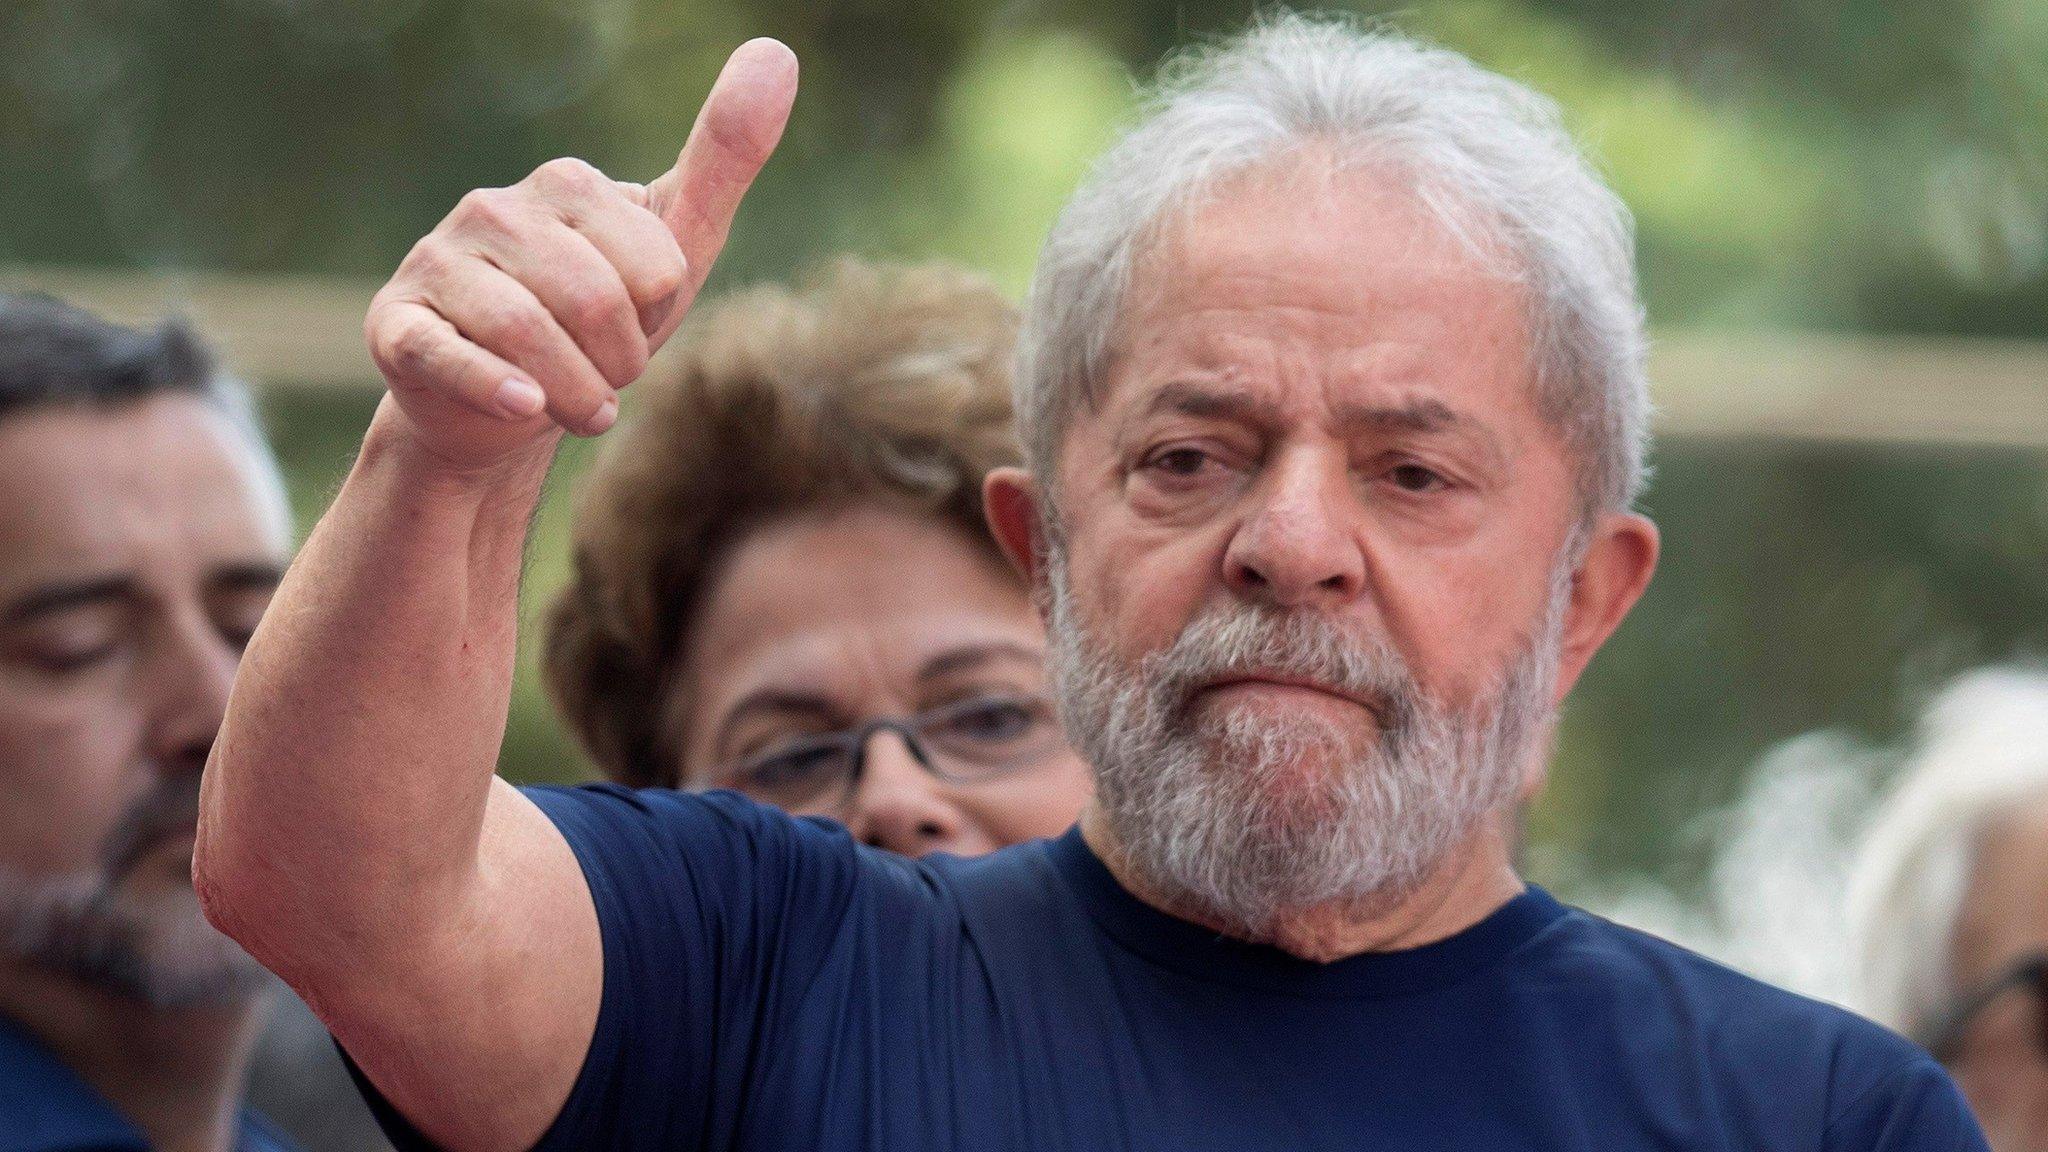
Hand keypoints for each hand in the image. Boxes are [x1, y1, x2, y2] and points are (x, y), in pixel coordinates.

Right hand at [364, 39, 797, 471]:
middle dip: (619, 365)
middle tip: (608, 378)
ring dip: (574, 394)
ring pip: (526, 332)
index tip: (634, 327)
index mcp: (567, 184)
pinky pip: (446, 354)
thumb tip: (776, 51)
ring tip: (580, 408)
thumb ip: (725, 156)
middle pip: (595, 302)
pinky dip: (492, 387)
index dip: (655, 322)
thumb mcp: (676, 245)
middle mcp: (493, 208)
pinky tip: (523, 406)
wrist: (507, 406)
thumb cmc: (602, 322)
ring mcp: (438, 262)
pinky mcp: (396, 324)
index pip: (656, 271)